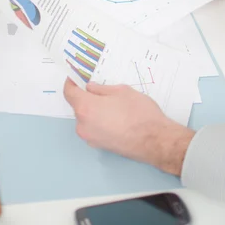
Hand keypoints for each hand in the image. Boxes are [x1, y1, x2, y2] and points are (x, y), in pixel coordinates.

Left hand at [63, 78, 194, 174]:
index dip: (71, 83)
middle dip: (87, 97)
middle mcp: (82, 125)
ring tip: (113, 106)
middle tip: (101, 91)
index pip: (69, 93)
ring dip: (94, 111)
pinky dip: (100, 122)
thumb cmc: (139, 113)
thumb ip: (102, 89)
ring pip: (87, 119)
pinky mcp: (99, 146)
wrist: (155, 141)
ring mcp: (90, 138)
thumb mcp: (122, 91)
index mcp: (85, 108)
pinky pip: (94, 129)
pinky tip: (116, 118)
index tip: (75, 77)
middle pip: (78, 107)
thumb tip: (90, 89)